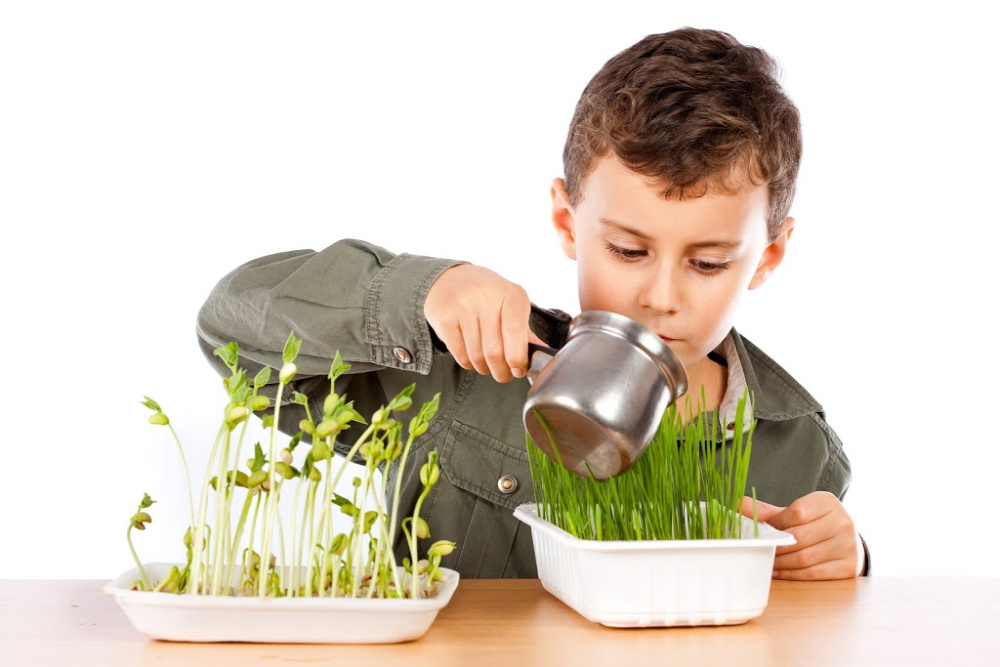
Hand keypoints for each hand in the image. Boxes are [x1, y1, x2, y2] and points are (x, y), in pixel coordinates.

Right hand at [424, 264, 543, 382]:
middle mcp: (486, 297)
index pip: (515, 330)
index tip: (519, 370)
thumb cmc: (489, 298)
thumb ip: (526, 333)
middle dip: (501, 371)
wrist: (452, 280)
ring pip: (477, 357)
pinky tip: (473, 356)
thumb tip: (543, 357)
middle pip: (494, 351)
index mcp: (511, 294)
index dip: (517, 357)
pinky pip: (460, 356)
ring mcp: (463, 307)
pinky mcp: (444, 319)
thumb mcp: (512, 307)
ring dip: (485, 369)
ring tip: (488, 365)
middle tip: (504, 375)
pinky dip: (469, 364)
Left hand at [740, 491, 862, 579]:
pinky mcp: (848, 567)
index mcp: (828, 502)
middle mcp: (843, 522)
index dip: (776, 524)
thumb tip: (738, 504)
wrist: (847, 542)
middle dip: (775, 546)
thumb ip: (769, 512)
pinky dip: (791, 574)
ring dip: (780, 563)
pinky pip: (813, 573)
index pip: (797, 512)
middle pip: (800, 537)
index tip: (762, 532)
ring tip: (765, 562)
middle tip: (758, 550)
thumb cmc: (815, 524)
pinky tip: (778, 572)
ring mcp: (848, 546)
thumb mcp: (797, 513)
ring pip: (805, 557)